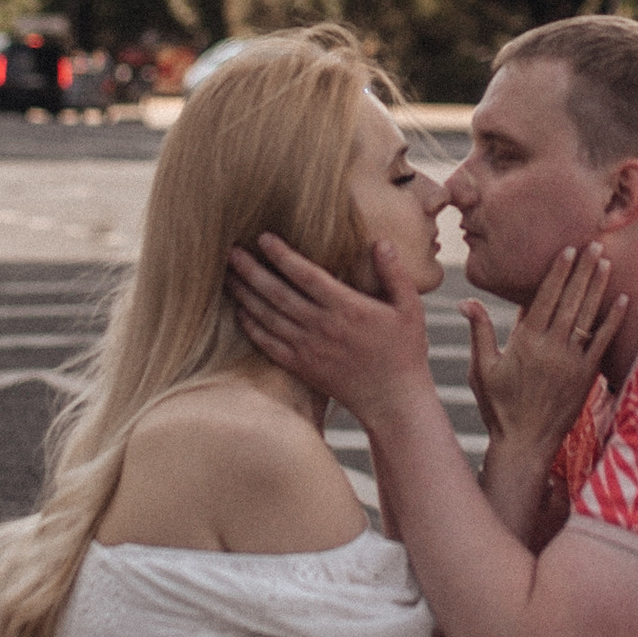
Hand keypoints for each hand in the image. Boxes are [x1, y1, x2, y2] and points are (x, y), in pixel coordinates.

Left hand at [228, 230, 433, 421]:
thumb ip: (395, 273)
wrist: (392, 398)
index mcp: (347, 307)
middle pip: (278, 293)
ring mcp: (309, 348)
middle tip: (231, 251)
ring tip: (227, 275)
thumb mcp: (410, 308)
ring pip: (268, 317)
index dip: (283, 255)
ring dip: (245, 295)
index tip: (263, 238)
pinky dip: (252, 327)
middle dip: (252, 270)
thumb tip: (381, 242)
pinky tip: (240, 312)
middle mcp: (322, 326)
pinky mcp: (302, 367)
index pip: (306, 275)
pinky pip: (269, 344)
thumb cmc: (404, 350)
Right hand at [465, 244, 625, 462]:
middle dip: (583, 270)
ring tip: (606, 262)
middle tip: (594, 244)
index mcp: (526, 342)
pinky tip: (623, 300)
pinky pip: (604, 342)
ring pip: (588, 316)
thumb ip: (480, 332)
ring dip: (599, 287)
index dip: (559, 272)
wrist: (525, 445)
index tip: (569, 250)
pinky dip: (613, 320)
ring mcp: (573, 362)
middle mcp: (552, 348)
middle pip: (571, 300)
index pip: (545, 298)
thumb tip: (466, 301)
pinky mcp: (587, 376)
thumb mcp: (482, 369)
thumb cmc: (499, 408)